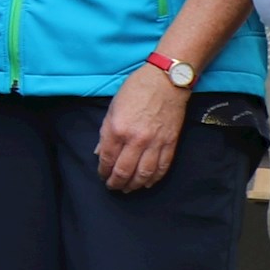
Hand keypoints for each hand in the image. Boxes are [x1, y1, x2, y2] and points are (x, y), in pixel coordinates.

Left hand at [97, 67, 188, 191]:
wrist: (167, 81)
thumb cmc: (137, 89)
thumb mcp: (113, 108)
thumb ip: (105, 132)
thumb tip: (99, 152)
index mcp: (117, 129)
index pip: (107, 159)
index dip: (103, 171)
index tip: (102, 175)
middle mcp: (136, 140)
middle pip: (124, 171)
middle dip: (116, 183)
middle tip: (112, 187)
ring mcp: (155, 143)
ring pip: (143, 174)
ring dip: (134, 185)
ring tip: (128, 188)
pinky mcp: (170, 143)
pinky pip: (162, 167)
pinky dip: (154, 178)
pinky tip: (147, 183)